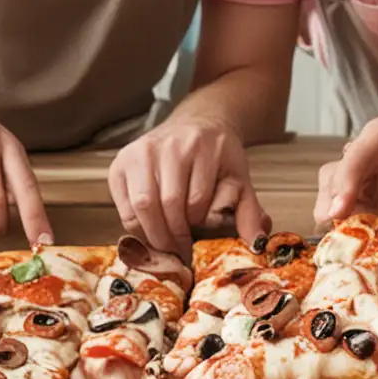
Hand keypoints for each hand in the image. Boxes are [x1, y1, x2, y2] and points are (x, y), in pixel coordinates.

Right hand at [108, 117, 268, 255]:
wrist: (197, 124)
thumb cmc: (218, 157)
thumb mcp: (240, 179)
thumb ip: (249, 211)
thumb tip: (256, 244)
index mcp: (203, 146)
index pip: (196, 200)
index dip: (197, 229)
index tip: (198, 247)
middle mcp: (170, 144)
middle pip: (167, 203)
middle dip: (173, 237)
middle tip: (180, 254)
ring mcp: (142, 150)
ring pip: (143, 204)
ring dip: (153, 234)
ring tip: (166, 245)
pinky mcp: (122, 161)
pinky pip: (124, 204)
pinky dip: (135, 225)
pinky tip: (150, 230)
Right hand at [315, 105, 377, 234]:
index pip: (366, 147)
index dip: (350, 175)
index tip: (342, 206)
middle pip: (341, 171)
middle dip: (333, 200)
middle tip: (333, 231)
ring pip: (342, 193)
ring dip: (340, 219)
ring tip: (341, 245)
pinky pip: (360, 216)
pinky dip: (357, 233)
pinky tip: (363, 251)